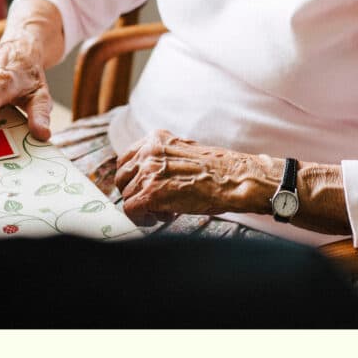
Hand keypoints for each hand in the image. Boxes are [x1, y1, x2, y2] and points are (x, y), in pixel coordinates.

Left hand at [113, 129, 276, 224]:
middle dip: (134, 193)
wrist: (235, 178)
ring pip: (126, 196)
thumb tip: (147, 177)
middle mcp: (148, 152)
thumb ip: (163, 159)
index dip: (132, 178)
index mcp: (156, 139)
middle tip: (154, 203)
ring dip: (143, 208)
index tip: (142, 188)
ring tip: (166, 210)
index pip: (126, 159)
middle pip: (122, 178)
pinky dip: (143, 219)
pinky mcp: (151, 193)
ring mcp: (148, 172)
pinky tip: (164, 217)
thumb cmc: (218, 170)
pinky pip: (131, 210)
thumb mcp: (185, 152)